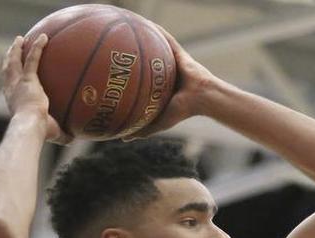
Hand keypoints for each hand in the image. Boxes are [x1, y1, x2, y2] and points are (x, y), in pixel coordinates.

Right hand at [1, 34, 71, 144]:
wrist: (31, 127)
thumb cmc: (39, 133)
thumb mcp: (52, 133)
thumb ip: (62, 134)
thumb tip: (74, 139)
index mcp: (13, 101)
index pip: (9, 86)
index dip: (9, 78)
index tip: (13, 72)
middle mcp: (12, 90)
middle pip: (7, 69)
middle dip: (9, 58)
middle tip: (13, 49)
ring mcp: (18, 83)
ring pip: (15, 61)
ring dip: (17, 49)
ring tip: (21, 39)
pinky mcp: (28, 79)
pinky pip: (33, 58)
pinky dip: (38, 47)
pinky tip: (44, 36)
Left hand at [122, 24, 221, 140]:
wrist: (202, 99)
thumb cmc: (183, 111)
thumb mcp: (160, 122)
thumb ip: (143, 129)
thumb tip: (123, 138)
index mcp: (160, 87)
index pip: (141, 79)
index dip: (127, 74)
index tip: (112, 72)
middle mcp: (165, 73)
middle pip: (145, 61)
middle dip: (131, 55)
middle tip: (114, 51)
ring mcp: (172, 62)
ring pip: (154, 47)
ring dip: (143, 38)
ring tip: (126, 29)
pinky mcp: (179, 53)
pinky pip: (166, 39)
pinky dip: (156, 31)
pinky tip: (144, 23)